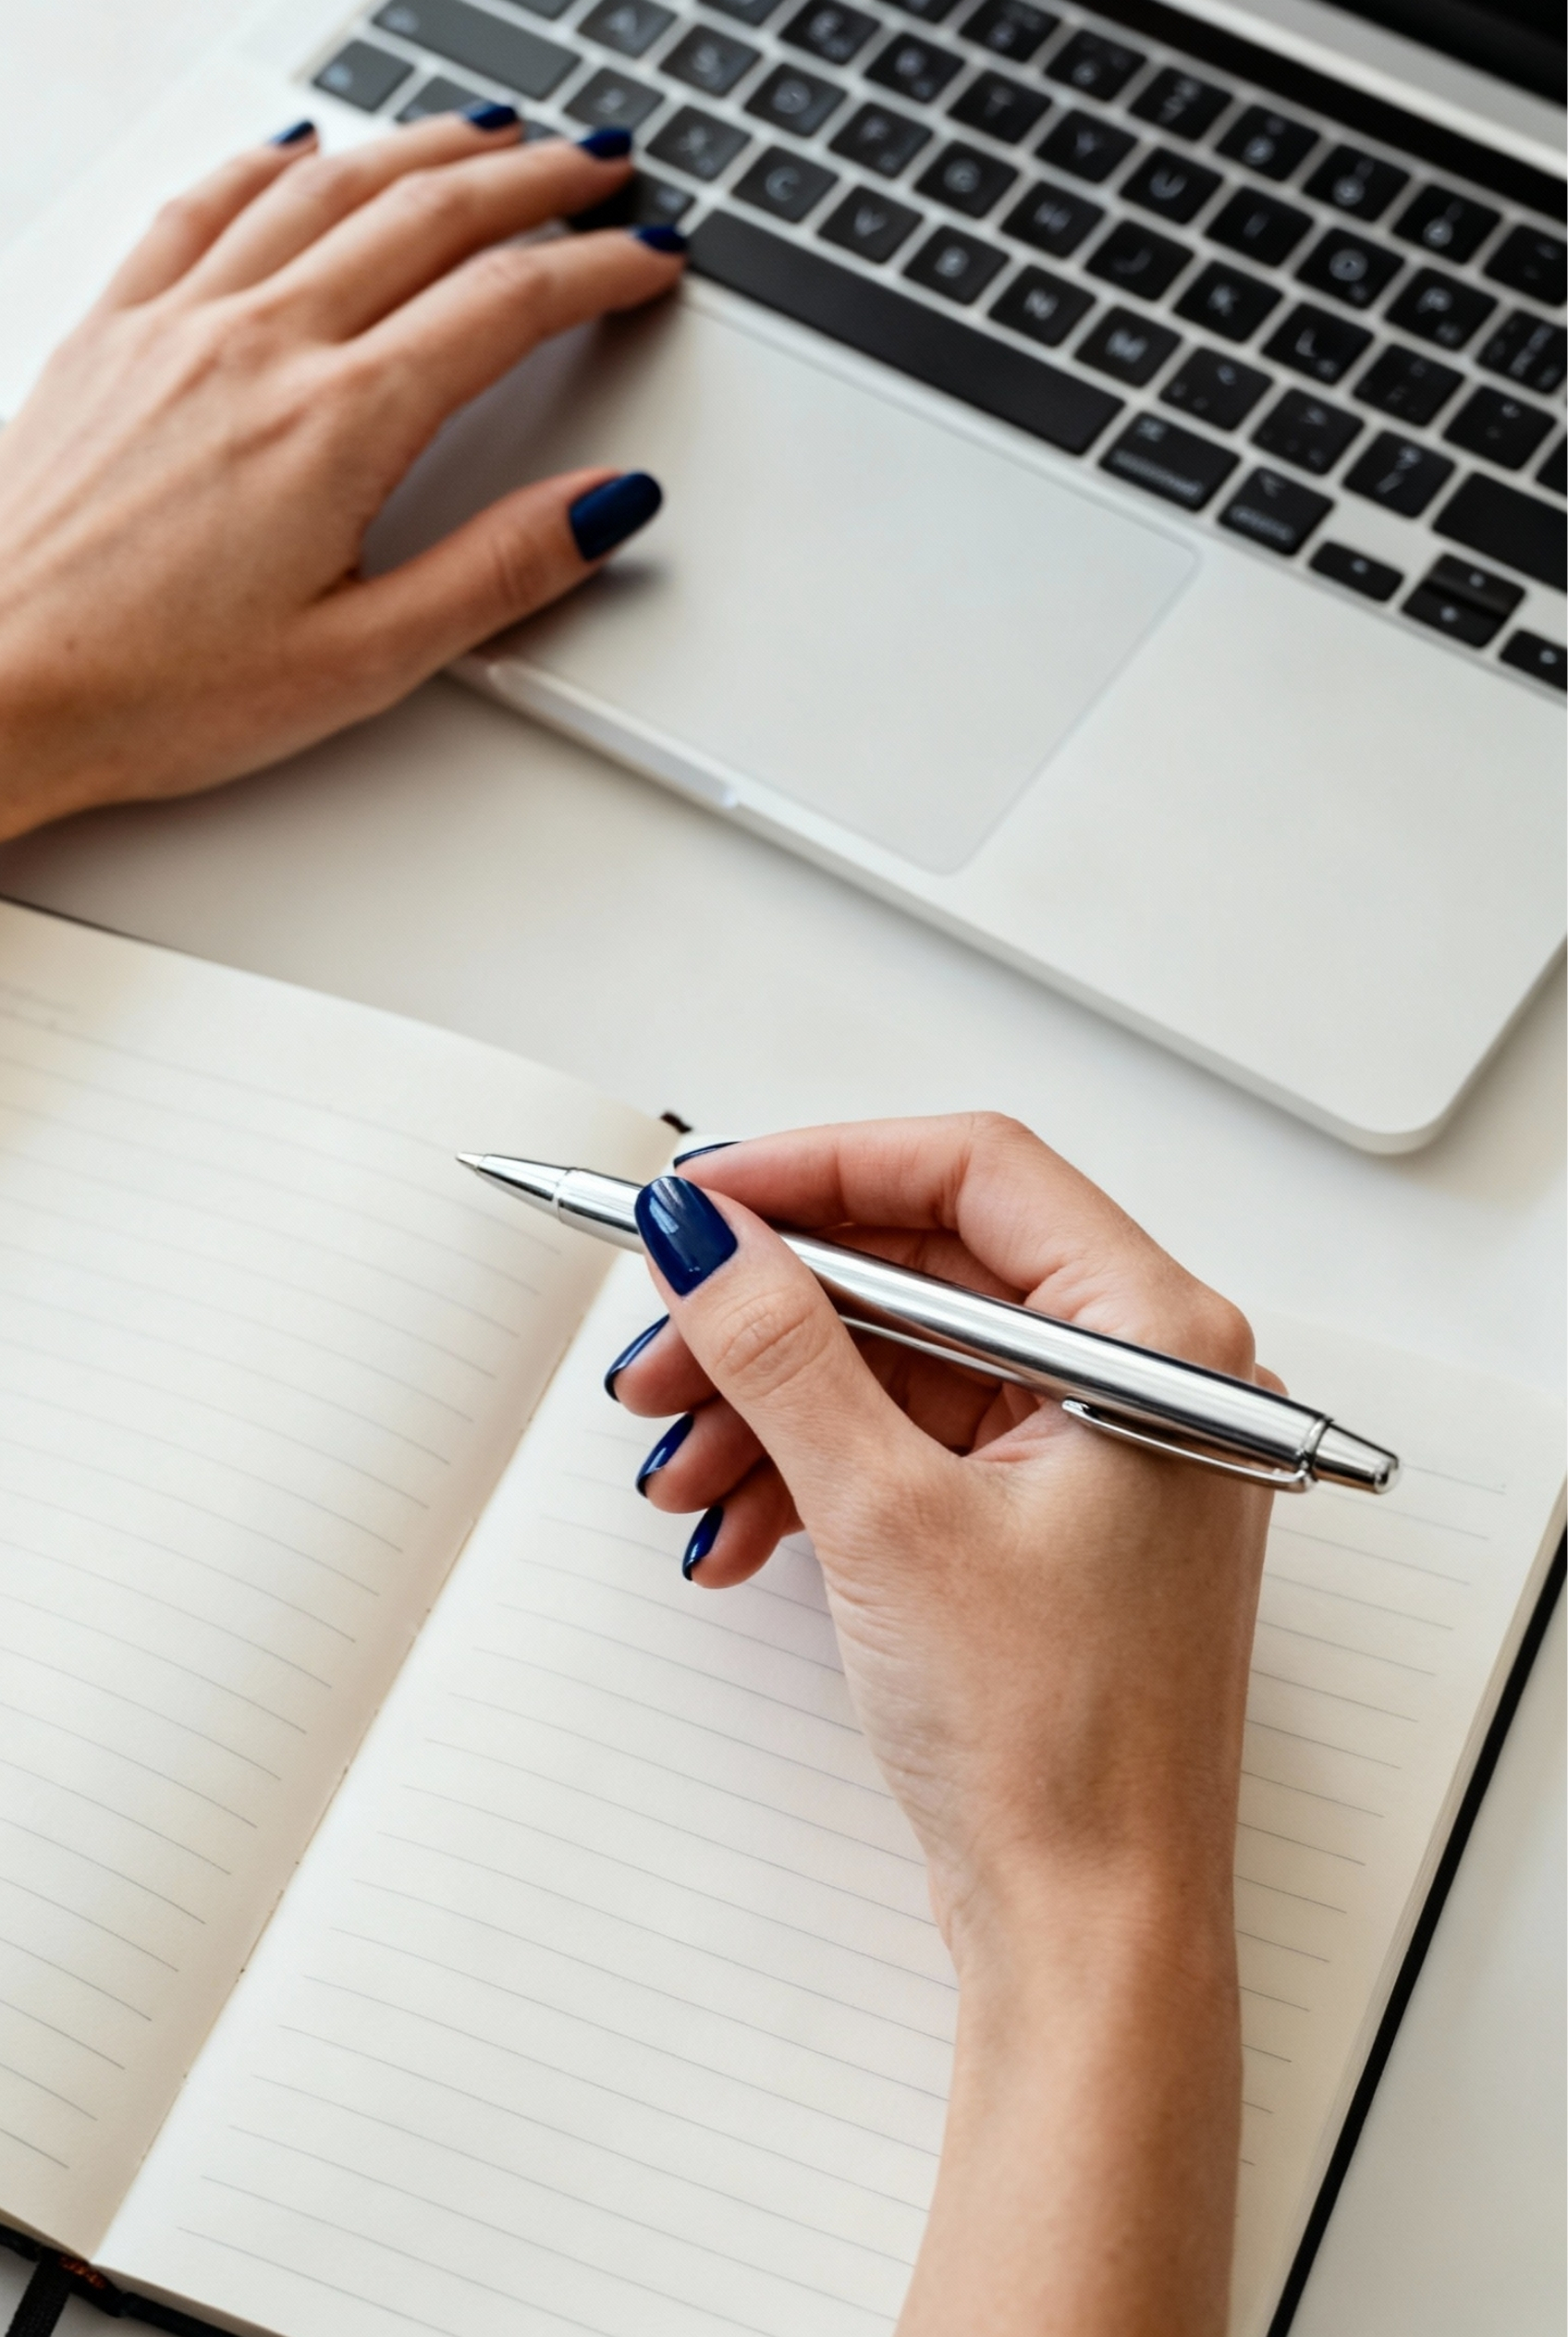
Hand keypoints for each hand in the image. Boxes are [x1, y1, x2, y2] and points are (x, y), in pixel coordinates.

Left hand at [0, 112, 681, 841]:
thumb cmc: (153, 689)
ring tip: (488, 136)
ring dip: (421, 146)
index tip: (648, 258)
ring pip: (324, 184)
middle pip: (427, 214)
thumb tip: (606, 504)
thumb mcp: (364, 662)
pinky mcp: (111, 332)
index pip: (505, 306)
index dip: (597, 269)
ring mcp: (176, 324)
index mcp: (337, 424)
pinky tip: (303, 147)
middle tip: (597, 167)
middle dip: (532, 179)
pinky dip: (273, 158)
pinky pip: (204, 203)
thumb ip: (498, 571)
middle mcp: (259, 345)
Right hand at [610, 1115, 1276, 2333]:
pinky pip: (904, 1442)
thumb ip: (783, 1349)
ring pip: (897, 1361)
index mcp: (1159, 1339)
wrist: (1089, 1932)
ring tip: (675, 1463)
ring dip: (770, 1404)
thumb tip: (702, 1235)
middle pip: (922, 1270)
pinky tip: (729, 1528)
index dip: (820, 1171)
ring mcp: (1091, 1450)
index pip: (975, 1173)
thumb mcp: (888, 1517)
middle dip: (772, 1313)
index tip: (701, 1197)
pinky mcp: (1039, 1517)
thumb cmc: (1058, 1750)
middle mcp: (1140, 1377)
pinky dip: (808, 1472)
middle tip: (657, 1344)